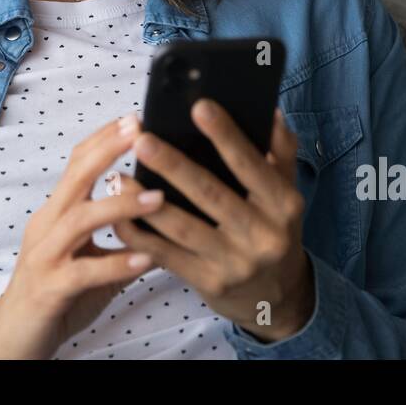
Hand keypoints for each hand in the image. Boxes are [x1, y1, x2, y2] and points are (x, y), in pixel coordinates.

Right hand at [0, 113, 163, 358]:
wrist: (12, 340)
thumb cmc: (56, 297)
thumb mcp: (91, 260)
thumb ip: (120, 240)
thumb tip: (164, 220)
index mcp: (55, 214)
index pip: (77, 163)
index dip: (104, 138)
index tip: (134, 118)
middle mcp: (46, 226)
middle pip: (75, 177)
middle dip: (109, 151)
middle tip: (141, 130)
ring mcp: (45, 256)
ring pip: (80, 219)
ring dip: (122, 206)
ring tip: (160, 197)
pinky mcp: (50, 288)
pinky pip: (84, 272)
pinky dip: (116, 264)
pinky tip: (145, 260)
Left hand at [111, 102, 314, 342]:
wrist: (276, 297)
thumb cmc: (274, 229)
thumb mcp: (287, 193)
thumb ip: (280, 152)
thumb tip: (269, 111)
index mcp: (283, 205)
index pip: (252, 165)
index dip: (226, 136)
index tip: (199, 107)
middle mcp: (263, 235)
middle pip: (212, 194)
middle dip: (174, 166)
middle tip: (142, 139)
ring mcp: (235, 263)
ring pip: (184, 228)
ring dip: (146, 202)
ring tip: (118, 176)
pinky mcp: (209, 284)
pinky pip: (168, 256)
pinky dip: (142, 236)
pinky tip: (118, 216)